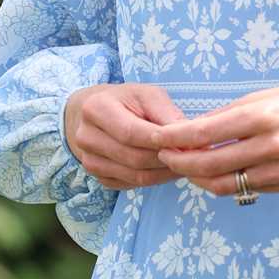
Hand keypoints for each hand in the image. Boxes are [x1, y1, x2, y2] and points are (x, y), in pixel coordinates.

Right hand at [63, 82, 185, 189]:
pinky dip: (154, 180)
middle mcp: (86, 137)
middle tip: (192, 156)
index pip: (131, 132)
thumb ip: (165, 112)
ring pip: (135, 176)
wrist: (94, 115)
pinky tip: (167, 169)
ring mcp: (89, 160)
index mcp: (96, 109)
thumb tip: (188, 134)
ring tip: (185, 163)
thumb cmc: (126, 100)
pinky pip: (131, 184)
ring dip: (164, 173)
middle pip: (134, 157)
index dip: (160, 141)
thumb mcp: (146, 94)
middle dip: (167, 158)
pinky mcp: (97, 177)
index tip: (187, 143)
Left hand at [152, 79, 278, 196]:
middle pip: (208, 165)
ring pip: (223, 185)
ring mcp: (278, 170)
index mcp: (262, 117)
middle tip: (162, 156)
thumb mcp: (266, 96)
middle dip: (180, 162)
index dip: (174, 139)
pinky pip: (245, 188)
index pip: (204, 134)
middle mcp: (269, 147)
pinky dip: (224, 181)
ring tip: (185, 166)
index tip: (156, 139)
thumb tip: (193, 130)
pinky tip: (214, 171)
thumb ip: (230, 115)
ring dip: (198, 178)